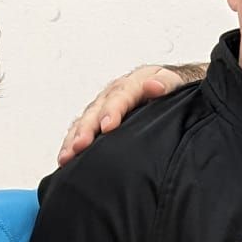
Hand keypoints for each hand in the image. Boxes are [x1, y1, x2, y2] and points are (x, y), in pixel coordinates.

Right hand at [57, 64, 193, 162]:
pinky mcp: (99, 119)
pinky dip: (72, 143)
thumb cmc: (172, 88)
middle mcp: (114, 94)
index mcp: (133, 83)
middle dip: (87, 129)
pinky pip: (81, 129)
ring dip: (74, 138)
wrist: (168, 87)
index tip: (108, 126)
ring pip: (85, 120)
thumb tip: (153, 87)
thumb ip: (166, 84)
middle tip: (80, 146)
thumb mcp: (175, 82)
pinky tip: (66, 159)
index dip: (112, 110)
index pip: (120, 95)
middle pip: (96, 110)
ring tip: (67, 157)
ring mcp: (104, 106)